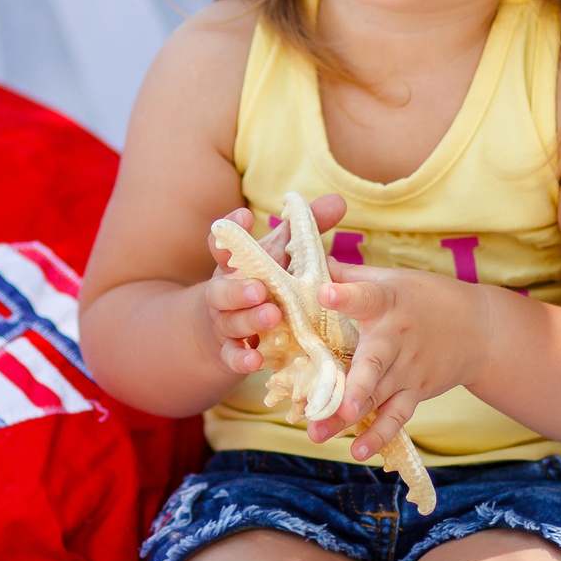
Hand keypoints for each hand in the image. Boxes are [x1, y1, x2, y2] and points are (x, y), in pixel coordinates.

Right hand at [198, 194, 348, 379]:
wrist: (220, 334)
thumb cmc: (259, 286)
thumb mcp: (277, 259)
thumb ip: (302, 233)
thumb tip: (339, 201)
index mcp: (233, 266)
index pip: (223, 245)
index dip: (231, 231)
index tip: (244, 218)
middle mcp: (223, 293)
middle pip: (221, 289)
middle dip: (238, 288)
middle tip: (260, 287)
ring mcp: (224, 324)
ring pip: (230, 321)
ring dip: (248, 319)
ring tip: (271, 316)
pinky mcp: (228, 352)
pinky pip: (231, 356)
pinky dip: (241, 358)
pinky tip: (255, 360)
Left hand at [308, 264, 477, 454]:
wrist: (481, 330)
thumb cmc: (426, 297)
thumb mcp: (393, 278)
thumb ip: (351, 274)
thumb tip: (309, 258)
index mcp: (387, 302)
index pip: (365, 295)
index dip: (345, 295)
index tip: (325, 294)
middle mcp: (397, 338)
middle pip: (374, 362)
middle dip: (355, 384)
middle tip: (335, 404)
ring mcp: (409, 369)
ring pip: (377, 396)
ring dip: (348, 417)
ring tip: (318, 433)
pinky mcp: (416, 391)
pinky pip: (396, 416)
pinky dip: (379, 434)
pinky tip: (358, 451)